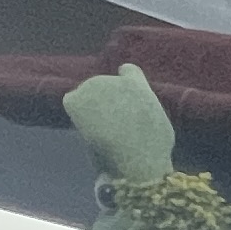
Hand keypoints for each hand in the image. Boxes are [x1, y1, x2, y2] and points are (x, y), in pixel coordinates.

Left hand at [63, 63, 178, 184]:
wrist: (136, 158)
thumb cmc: (153, 149)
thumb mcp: (159, 123)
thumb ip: (144, 109)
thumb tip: (135, 114)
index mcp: (136, 85)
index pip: (127, 71)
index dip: (123, 84)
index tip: (121, 97)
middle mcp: (113, 80)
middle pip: (103, 87)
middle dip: (104, 103)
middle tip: (111, 128)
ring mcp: (94, 87)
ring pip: (86, 97)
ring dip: (91, 112)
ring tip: (104, 134)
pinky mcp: (76, 99)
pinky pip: (71, 103)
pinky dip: (77, 116)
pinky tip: (89, 131)